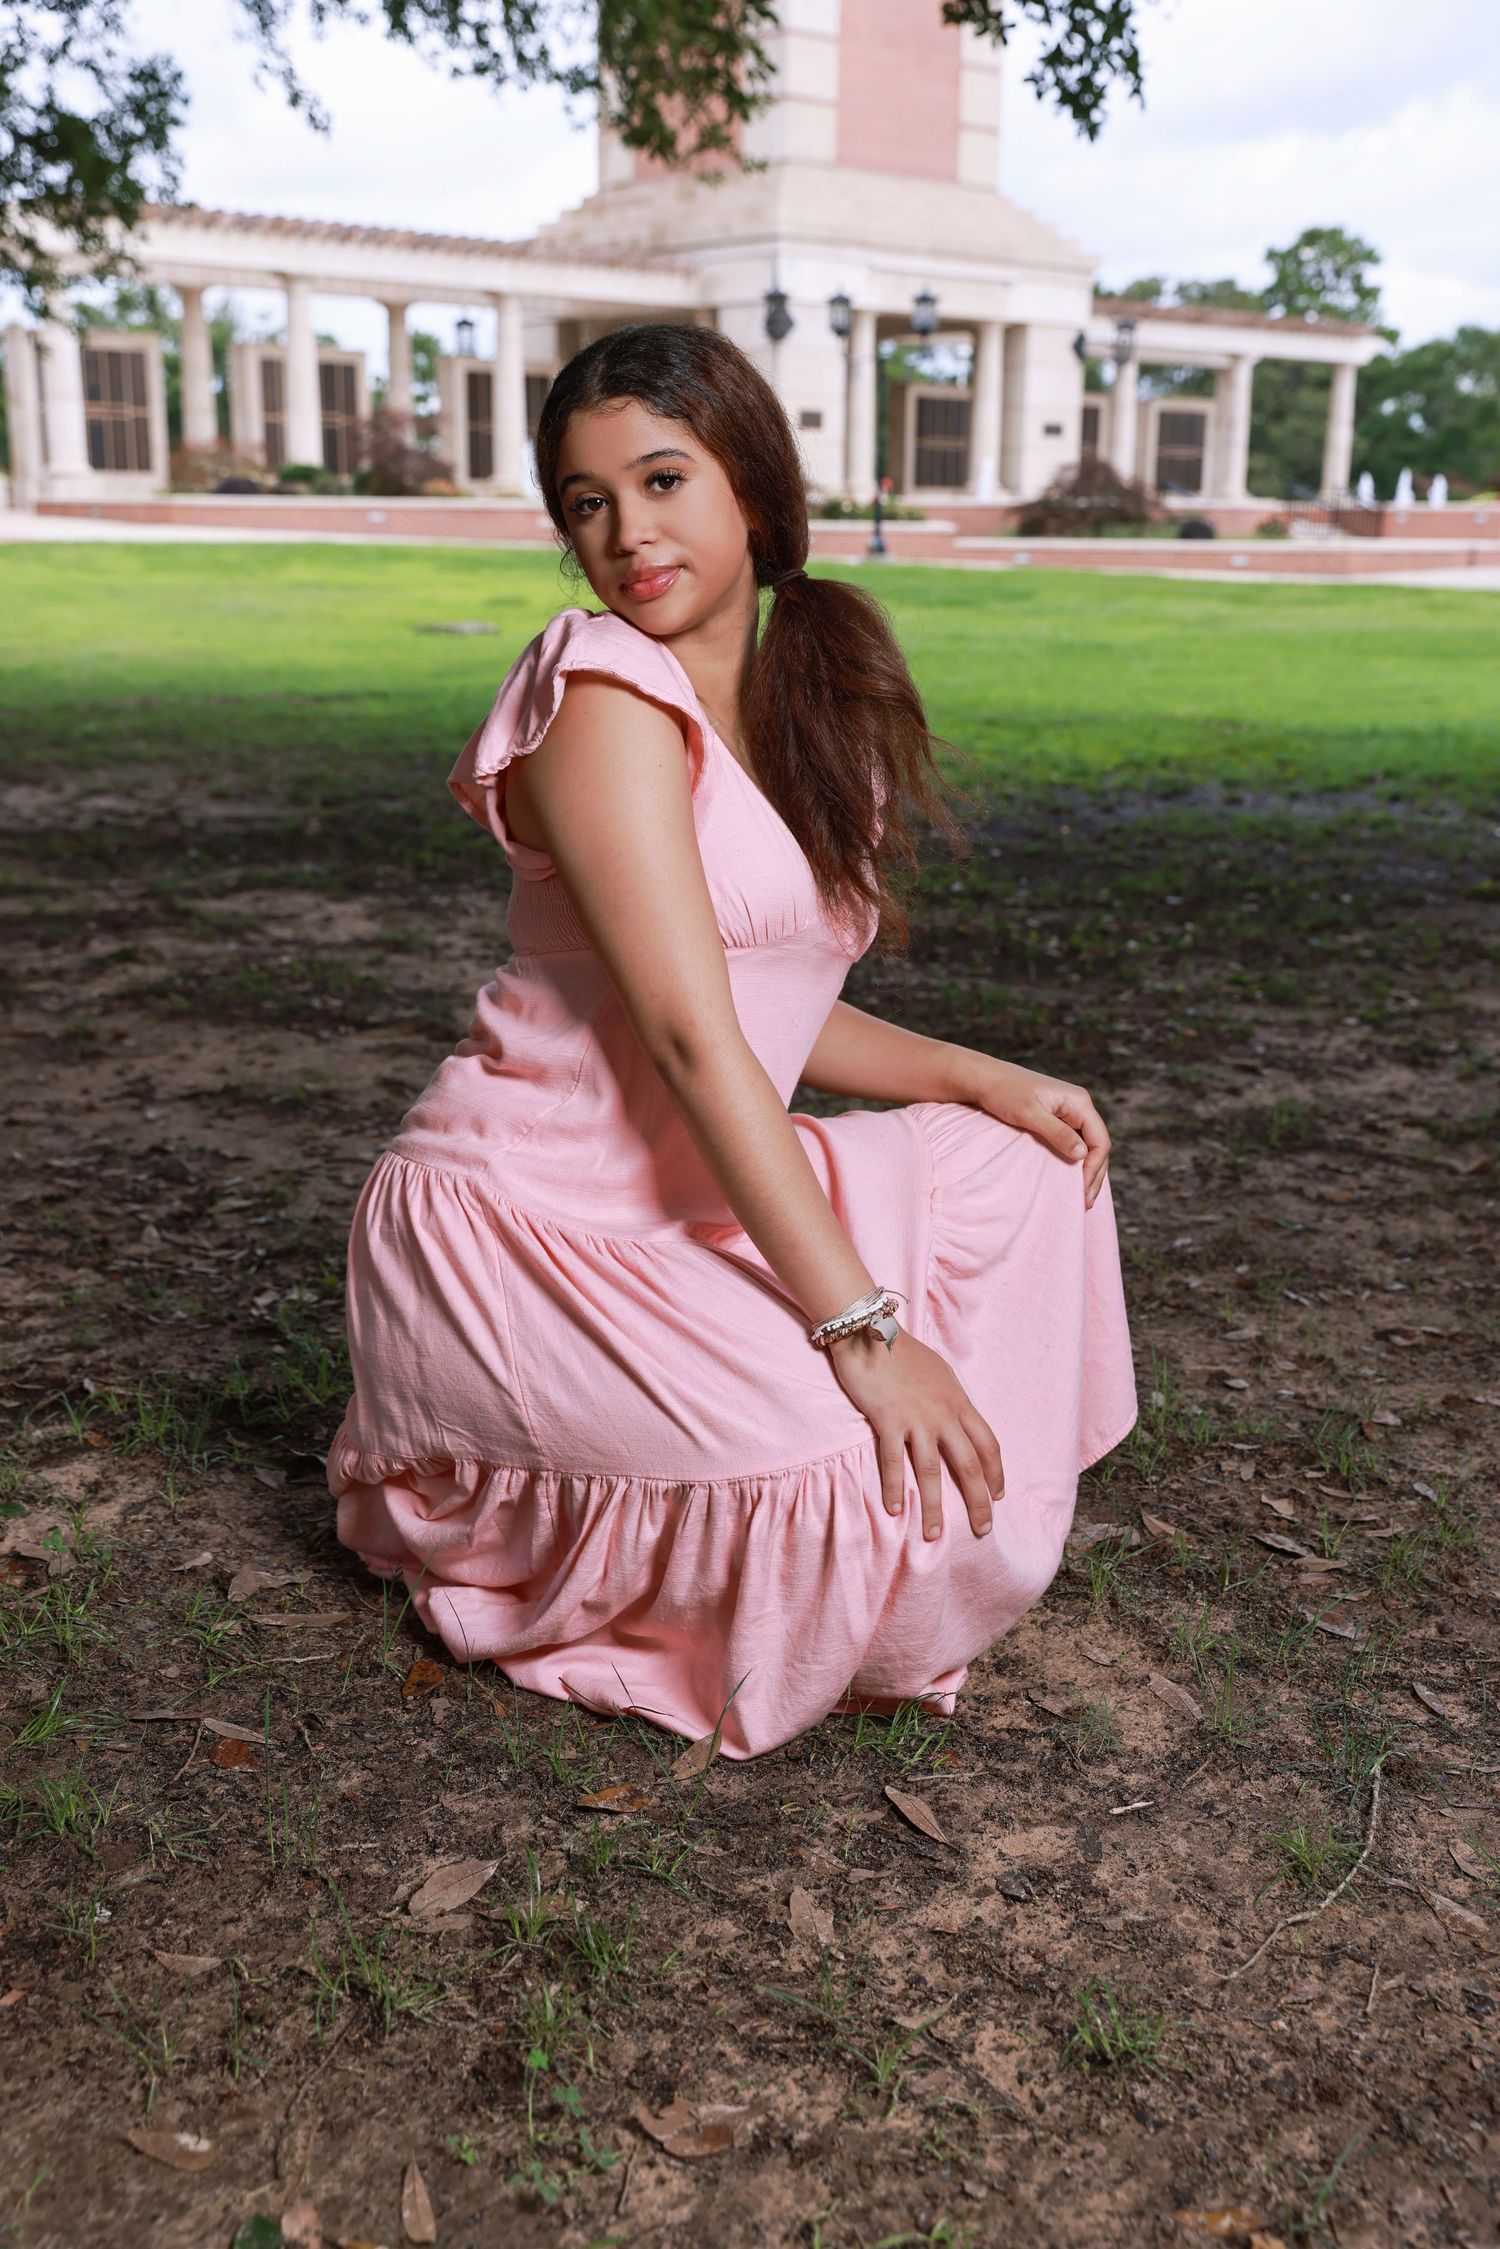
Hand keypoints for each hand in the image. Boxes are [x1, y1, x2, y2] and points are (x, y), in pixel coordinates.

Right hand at [826, 1324, 1002, 1540]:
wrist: (871, 1330)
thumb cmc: (902, 1351)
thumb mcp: (939, 1372)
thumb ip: (949, 1398)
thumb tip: (954, 1418)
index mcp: (958, 1402)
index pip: (988, 1444)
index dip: (996, 1473)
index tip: (998, 1496)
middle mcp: (943, 1414)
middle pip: (969, 1464)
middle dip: (978, 1501)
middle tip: (983, 1529)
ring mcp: (916, 1418)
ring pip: (930, 1471)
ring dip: (934, 1506)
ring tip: (934, 1535)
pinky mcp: (887, 1420)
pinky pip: (892, 1461)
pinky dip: (893, 1487)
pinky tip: (894, 1509)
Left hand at [962, 1057, 1110, 1208]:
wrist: (984, 1079)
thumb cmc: (1004, 1093)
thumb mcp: (1029, 1114)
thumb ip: (1057, 1133)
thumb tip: (1083, 1155)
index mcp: (1079, 1102)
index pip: (1100, 1140)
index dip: (1095, 1168)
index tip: (1081, 1190)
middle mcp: (1079, 1107)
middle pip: (1098, 1146)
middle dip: (1094, 1175)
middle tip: (1085, 1203)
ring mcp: (1069, 1114)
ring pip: (1088, 1147)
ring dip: (1086, 1172)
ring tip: (1081, 1198)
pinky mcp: (1058, 1120)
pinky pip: (1074, 1144)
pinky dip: (1075, 1163)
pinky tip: (1070, 1180)